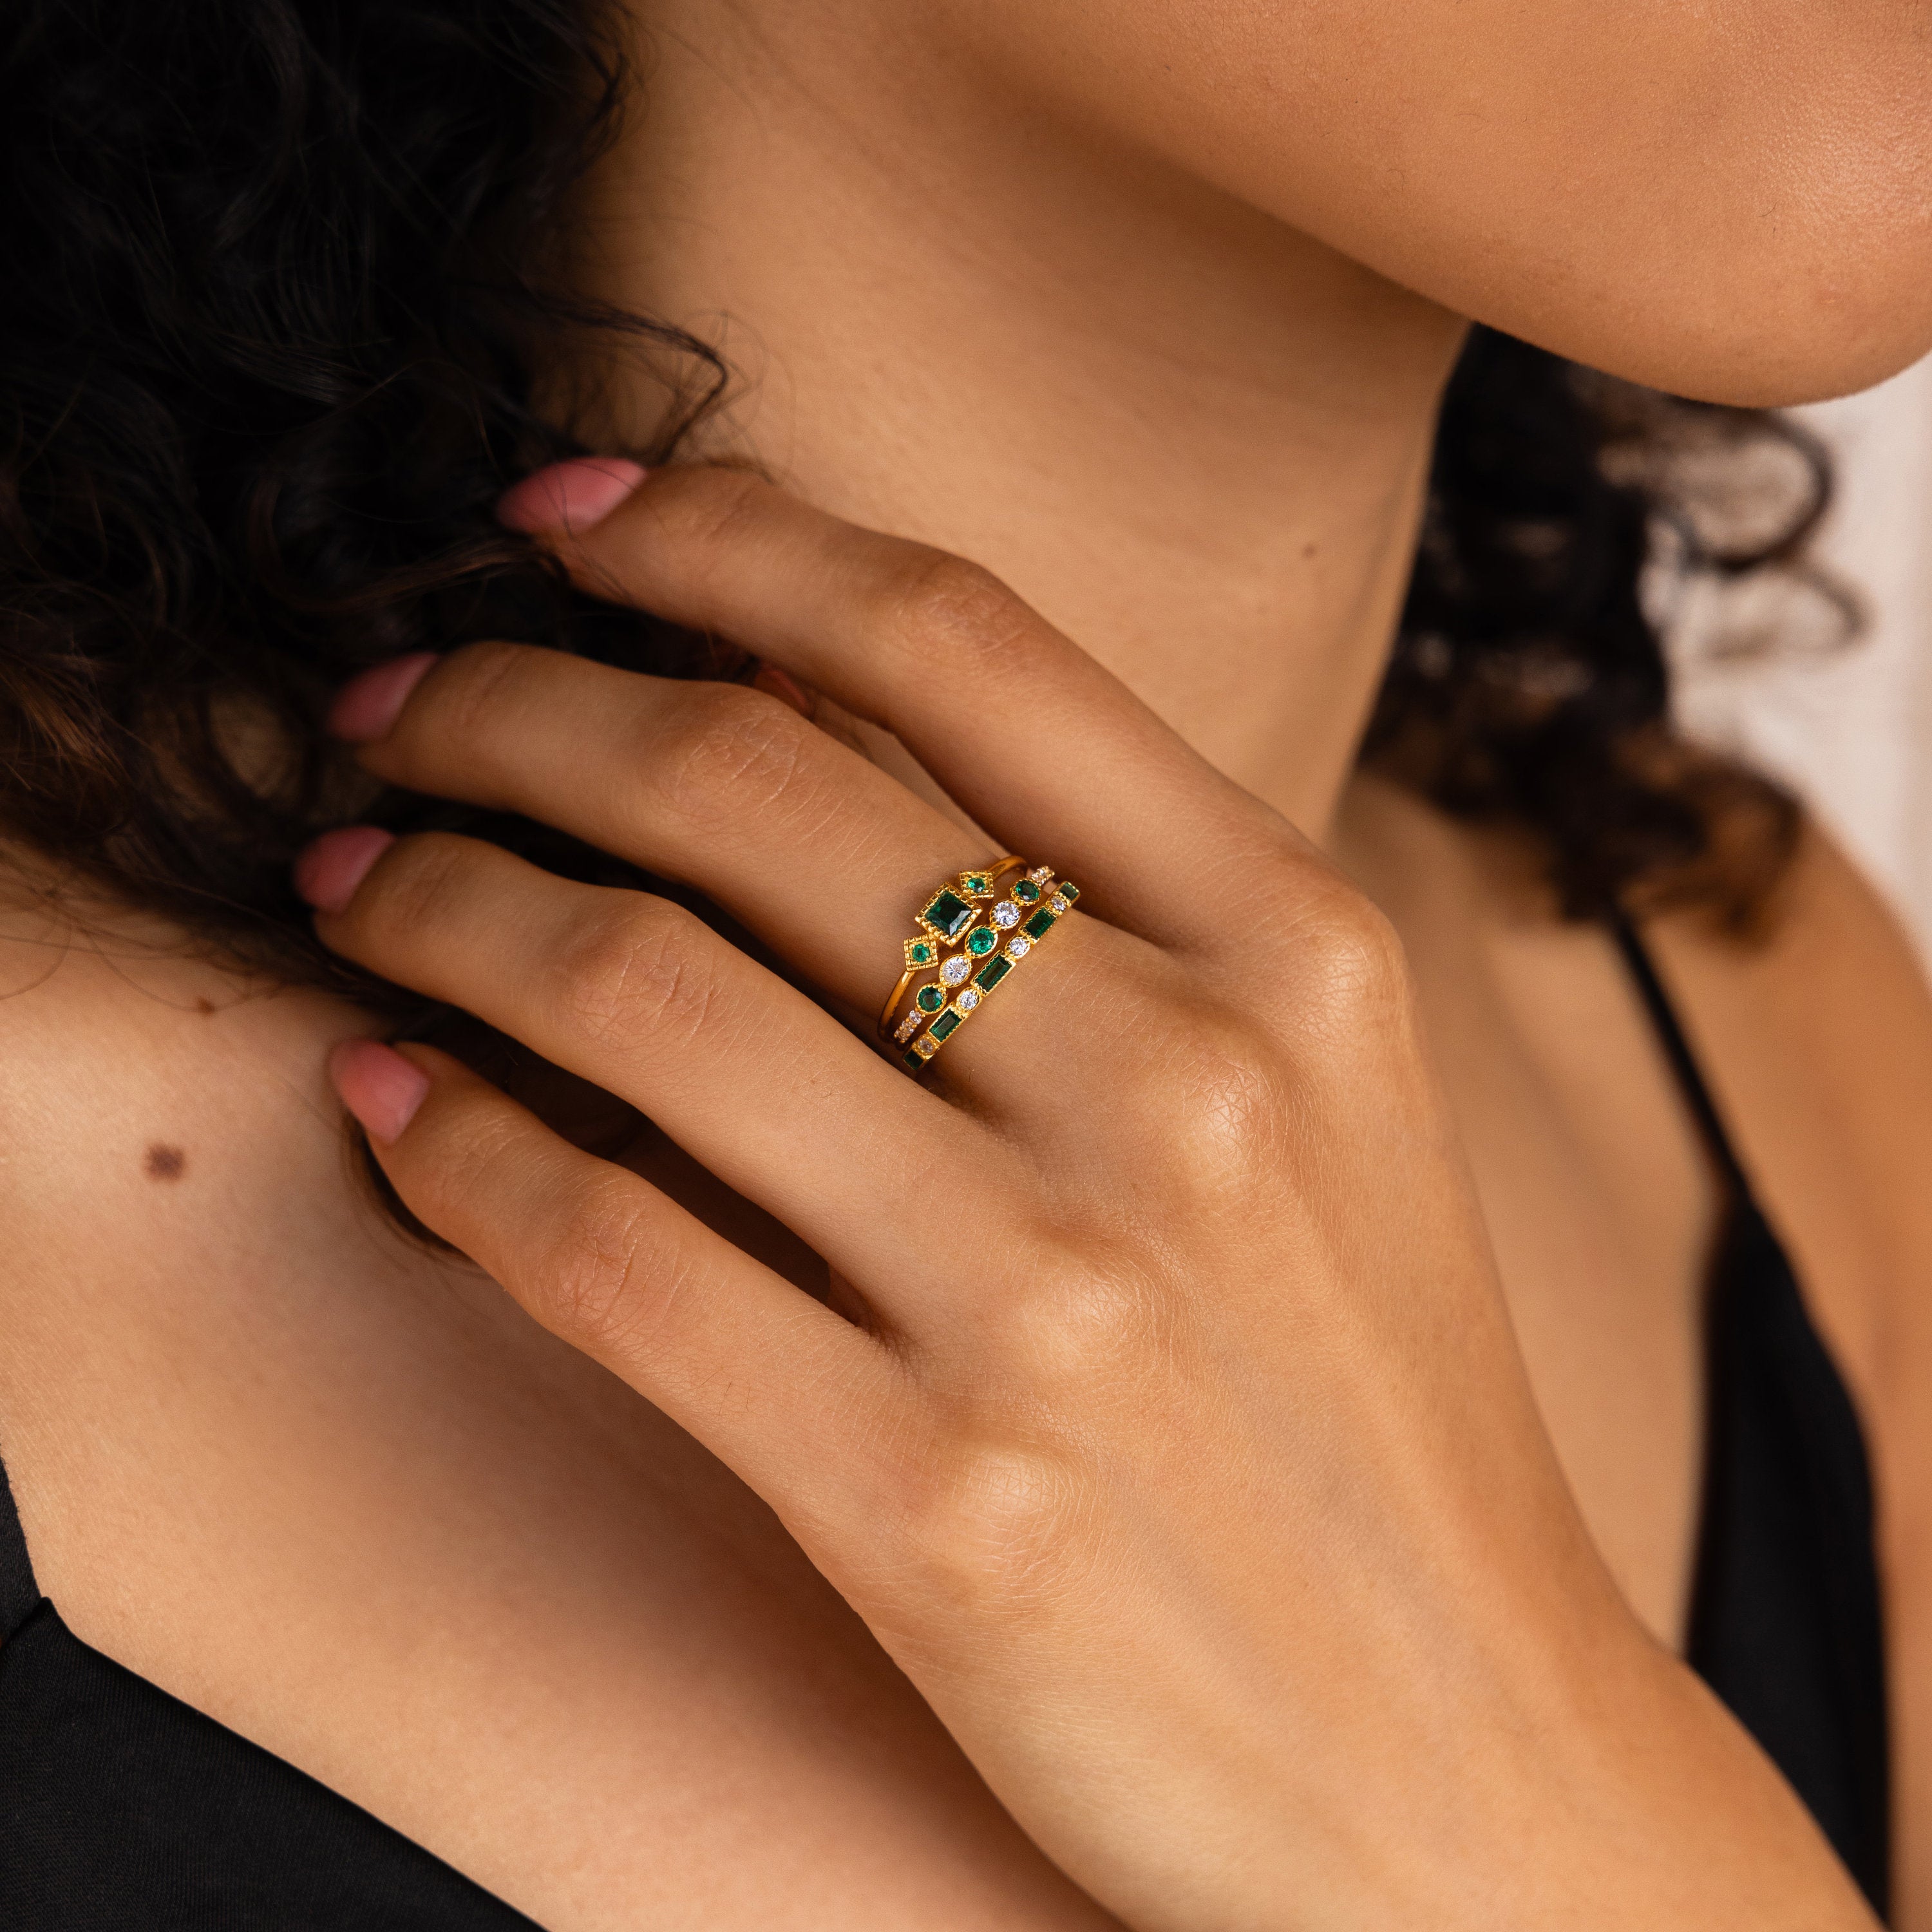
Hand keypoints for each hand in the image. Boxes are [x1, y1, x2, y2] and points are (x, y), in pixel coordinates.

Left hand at [298, 464, 1871, 1929]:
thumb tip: (777, 717)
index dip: (716, 534)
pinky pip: (603, 1251)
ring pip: (634, 995)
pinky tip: (393, 1098)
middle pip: (750, 785)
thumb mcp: (1310, 1096)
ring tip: (360, 882)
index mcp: (1295, 945)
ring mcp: (1058, 1297)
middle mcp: (1187, 1083)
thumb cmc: (1360, 1393)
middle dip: (517, 710)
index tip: (557, 523)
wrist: (1463, 1754)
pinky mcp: (932, 1501)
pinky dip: (453, 1148)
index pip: (956, 635)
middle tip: (396, 713)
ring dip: (439, 905)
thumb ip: (1100, 902)